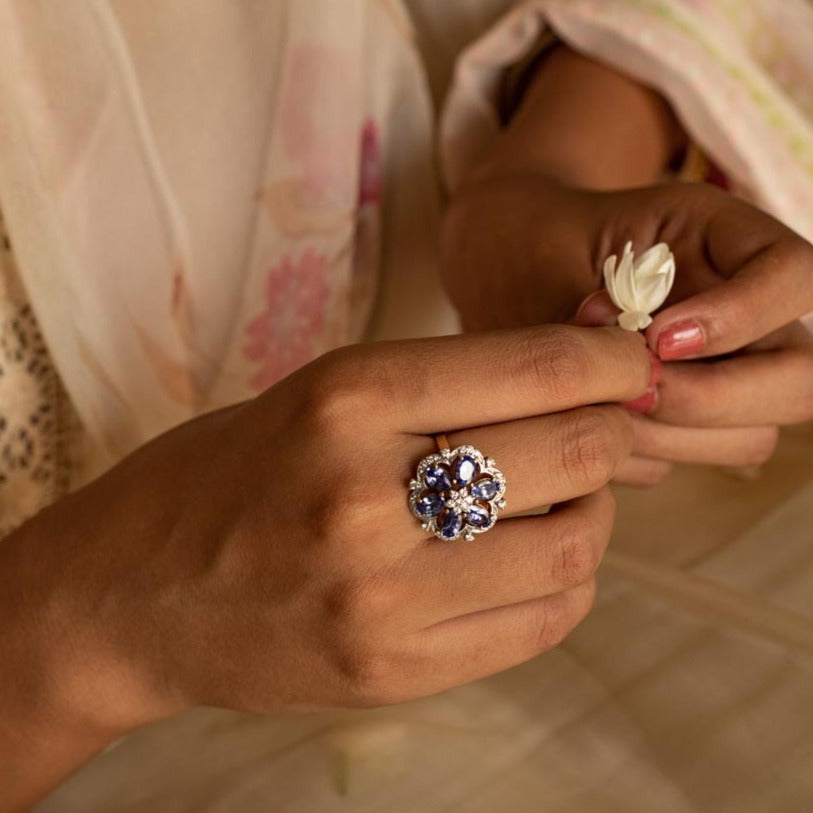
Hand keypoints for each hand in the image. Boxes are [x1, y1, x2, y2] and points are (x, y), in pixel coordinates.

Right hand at [2, 325, 651, 807]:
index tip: (629, 358)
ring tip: (565, 495)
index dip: (610, 357)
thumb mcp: (320, 395)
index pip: (536, 367)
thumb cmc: (226, 473)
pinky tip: (534, 555)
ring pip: (576, 545)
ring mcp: (382, 600)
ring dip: (595, 509)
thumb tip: (575, 385)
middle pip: (573, 452)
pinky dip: (565, 578)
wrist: (130, 594)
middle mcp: (367, 498)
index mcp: (346, 400)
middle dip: (615, 429)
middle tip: (607, 423)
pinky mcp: (392, 672)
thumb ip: (443, 390)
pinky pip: (543, 620)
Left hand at [443, 179, 812, 484]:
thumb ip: (602, 307)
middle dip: (712, 397)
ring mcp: (728, 372)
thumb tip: (641, 365)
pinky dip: (641, 452)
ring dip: (671, 434)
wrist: (516, 272)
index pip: (797, 273)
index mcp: (726, 240)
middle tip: (630, 390)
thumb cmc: (539, 250)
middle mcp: (746, 313)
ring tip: (596, 402)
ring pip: (751, 436)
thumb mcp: (562, 252)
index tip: (657, 338)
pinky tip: (589, 420)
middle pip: (800, 378)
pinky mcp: (691, 422)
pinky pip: (690, 459)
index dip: (740, 316)